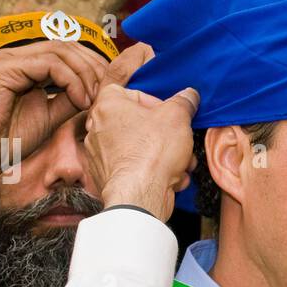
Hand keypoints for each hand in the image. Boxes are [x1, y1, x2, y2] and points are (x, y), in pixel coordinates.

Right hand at [0, 39, 111, 175]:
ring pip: (59, 50)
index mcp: (23, 65)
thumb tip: (95, 90)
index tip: (109, 87)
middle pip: (65, 45)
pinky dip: (71, 80)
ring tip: (93, 99)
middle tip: (109, 89)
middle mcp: (14, 57)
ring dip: (84, 74)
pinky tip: (80, 101)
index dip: (91, 65)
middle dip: (93, 65)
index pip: (65, 51)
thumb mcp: (49, 117)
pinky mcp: (3, 68)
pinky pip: (49, 64)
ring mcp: (6, 59)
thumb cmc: (7, 142)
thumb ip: (69, 99)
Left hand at [83, 84, 198, 220]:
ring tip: (181, 163)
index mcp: (108, 106)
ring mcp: (100, 155)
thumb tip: (189, 96)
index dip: (154, 101)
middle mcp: (98, 129)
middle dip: (164, 134)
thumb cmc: (152, 152)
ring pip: (138, 148)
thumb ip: (184, 102)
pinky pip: (134, 168)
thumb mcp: (178, 117)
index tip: (169, 113)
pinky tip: (171, 179)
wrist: (140, 194)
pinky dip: (152, 172)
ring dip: (163, 155)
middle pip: (137, 123)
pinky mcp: (108, 178)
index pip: (130, 92)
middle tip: (179, 140)